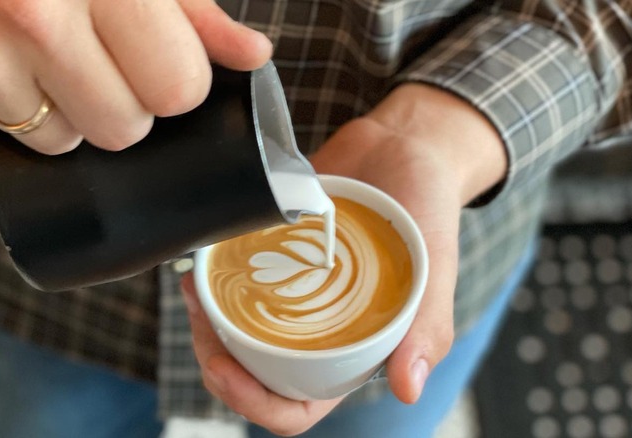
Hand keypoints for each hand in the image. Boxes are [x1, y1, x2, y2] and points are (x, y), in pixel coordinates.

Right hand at [0, 0, 271, 153]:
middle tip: (89, 49)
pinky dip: (4, 107)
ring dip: (61, 108)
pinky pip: (2, 138)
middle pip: (125, 130)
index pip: (178, 89)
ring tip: (32, 46)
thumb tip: (254, 55)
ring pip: (64, 143)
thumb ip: (192, 11)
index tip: (152, 53)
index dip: (172, 79)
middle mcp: (33, 16)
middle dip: (120, 101)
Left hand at [181, 83, 506, 434]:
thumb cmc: (429, 209)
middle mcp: (314, 329)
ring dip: (205, 321)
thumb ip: (426, 329)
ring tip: (195, 289)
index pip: (296, 406)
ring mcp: (290, 292)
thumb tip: (407, 390)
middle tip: (201, 319)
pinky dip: (211, 279)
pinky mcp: (272, 256)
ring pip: (234, 331)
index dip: (255, 403)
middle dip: (216, 358)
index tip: (224, 369)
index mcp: (352, 350)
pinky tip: (201, 263)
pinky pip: (234, 279)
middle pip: (252, 372)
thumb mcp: (436, 269)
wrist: (404, 144)